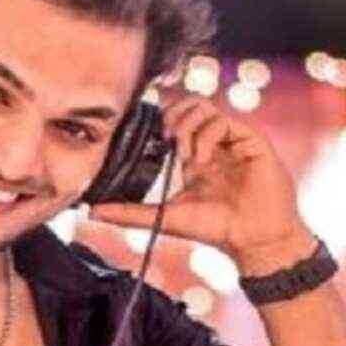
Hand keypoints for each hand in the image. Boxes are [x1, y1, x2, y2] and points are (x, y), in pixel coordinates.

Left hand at [89, 93, 315, 274]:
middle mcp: (214, 143)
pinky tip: (202, 160)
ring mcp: (233, 140)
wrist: (253, 240)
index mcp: (196, 155)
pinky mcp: (251, 140)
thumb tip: (91, 211)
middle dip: (172, 116)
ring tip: (185, 155)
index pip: (175, 120)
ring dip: (188, 126)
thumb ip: (130, 212)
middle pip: (189, 104)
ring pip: (205, 106)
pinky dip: (206, 136)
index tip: (149, 137)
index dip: (160, 119)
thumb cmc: (216, 229)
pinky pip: (224, 120)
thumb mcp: (166, 216)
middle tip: (166, 139)